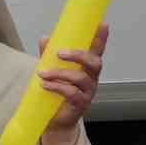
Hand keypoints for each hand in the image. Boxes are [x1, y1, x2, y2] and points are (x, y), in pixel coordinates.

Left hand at [38, 23, 107, 144]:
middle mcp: (91, 78)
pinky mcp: (80, 104)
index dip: (101, 38)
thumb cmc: (55, 92)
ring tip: (43, 73)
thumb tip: (45, 38)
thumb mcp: (51, 71)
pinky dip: (57, 87)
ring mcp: (88, 92)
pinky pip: (72, 93)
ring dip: (60, 73)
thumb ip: (49, 56)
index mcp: (86, 68)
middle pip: (94, 63)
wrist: (53, 120)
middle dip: (79, 55)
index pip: (97, 51)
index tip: (102, 24)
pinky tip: (45, 85)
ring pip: (81, 78)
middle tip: (60, 53)